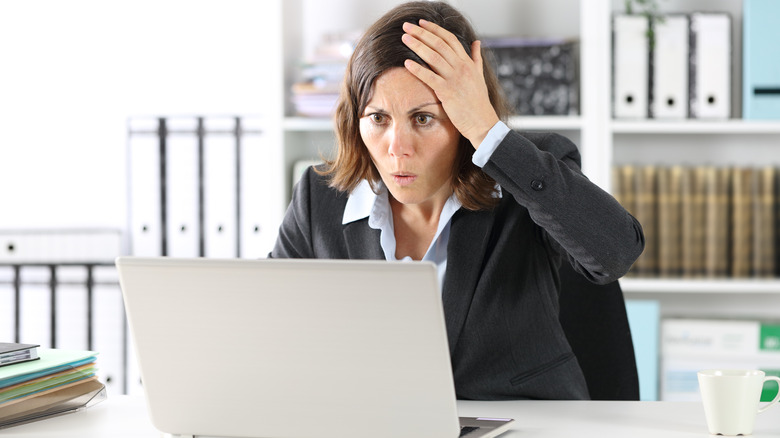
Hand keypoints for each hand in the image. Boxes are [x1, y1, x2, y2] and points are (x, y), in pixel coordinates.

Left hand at [401, 19, 498, 148]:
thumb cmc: (479, 101)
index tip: (422, 23)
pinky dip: (418, 69)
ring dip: (418, 46)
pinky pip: (430, 78)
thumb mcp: (479, 76)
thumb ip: (476, 58)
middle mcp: (461, 67)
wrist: (482, 122)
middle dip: (422, 33)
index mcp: (468, 62)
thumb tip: (476, 42)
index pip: (450, 39)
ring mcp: (455, 79)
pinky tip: (407, 63)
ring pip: (434, 57)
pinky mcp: (447, 92)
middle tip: (407, 26)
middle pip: (439, 44)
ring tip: (404, 38)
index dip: (435, 29)